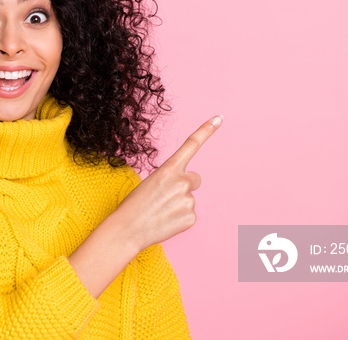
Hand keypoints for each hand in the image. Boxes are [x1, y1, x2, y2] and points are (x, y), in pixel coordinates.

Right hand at [115, 115, 222, 252]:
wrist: (128, 229)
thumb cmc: (135, 205)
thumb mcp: (150, 183)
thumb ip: (170, 179)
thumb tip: (186, 190)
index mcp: (168, 168)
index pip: (191, 145)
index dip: (206, 130)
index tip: (219, 118)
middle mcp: (182, 181)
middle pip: (194, 179)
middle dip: (184, 186)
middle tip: (165, 198)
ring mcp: (188, 200)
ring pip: (189, 199)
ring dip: (178, 204)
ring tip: (160, 212)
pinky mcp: (191, 218)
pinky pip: (189, 215)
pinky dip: (179, 219)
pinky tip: (166, 222)